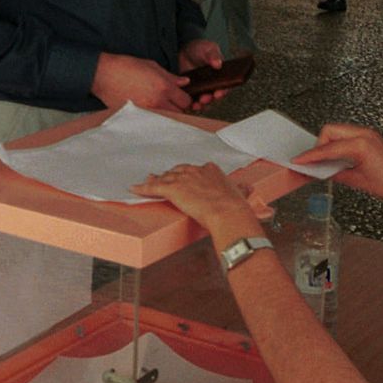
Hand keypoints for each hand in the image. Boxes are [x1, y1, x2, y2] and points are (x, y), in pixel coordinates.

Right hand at [92, 52, 190, 111]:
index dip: (185, 98)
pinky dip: (154, 119)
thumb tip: (184, 82)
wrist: (103, 74)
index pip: (186, 101)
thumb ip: (170, 76)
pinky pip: (152, 122)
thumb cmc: (125, 67)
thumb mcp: (151, 66)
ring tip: (159, 106)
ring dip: (167, 115)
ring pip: (167, 120)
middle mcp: (157, 102)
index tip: (180, 96)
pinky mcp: (137, 118)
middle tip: (172, 102)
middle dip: (178, 108)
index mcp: (163, 88)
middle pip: (179, 113)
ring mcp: (147, 112)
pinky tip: (149, 111)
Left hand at [131, 162, 255, 229]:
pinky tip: (135, 189)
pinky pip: (153, 187)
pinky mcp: (172, 189)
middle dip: (170, 176)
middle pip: (177, 171)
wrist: (227, 212)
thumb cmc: (234, 206)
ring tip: (147, 181)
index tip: (186, 178)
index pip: (195, 170)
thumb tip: (247, 189)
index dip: (188, 175)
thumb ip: (241, 189)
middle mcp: (195, 171)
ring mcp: (182, 179)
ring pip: (164, 178)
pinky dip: (143, 188)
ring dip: (155, 181)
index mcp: (211, 170)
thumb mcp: (240, 193)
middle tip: (164, 178)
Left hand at [177, 39, 227, 109]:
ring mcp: (201, 90)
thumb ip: (213, 55)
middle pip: (213, 97)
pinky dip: (188, 103)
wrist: (186, 51)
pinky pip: (190, 100)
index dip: (222, 92)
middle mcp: (212, 86)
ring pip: (202, 101)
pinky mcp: (190, 91)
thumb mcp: (208, 49)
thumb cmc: (201, 49)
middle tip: (204, 99)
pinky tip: (185, 103)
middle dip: (209, 99)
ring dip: (199, 104)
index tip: (218, 93)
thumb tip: (218, 63)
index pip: (225, 87)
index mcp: (221, 77)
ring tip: (195, 104)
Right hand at [293, 122, 382, 209]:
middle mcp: (365, 134)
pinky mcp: (371, 137)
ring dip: (329, 143)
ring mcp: (368, 134)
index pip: (328, 148)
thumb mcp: (356, 181)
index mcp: (361, 145)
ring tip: (325, 159)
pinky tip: (337, 156)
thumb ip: (335, 173)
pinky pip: (347, 134)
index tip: (300, 160)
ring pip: (338, 130)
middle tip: (314, 160)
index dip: (311, 155)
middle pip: (330, 131)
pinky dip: (339, 143)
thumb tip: (321, 170)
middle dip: (319, 145)